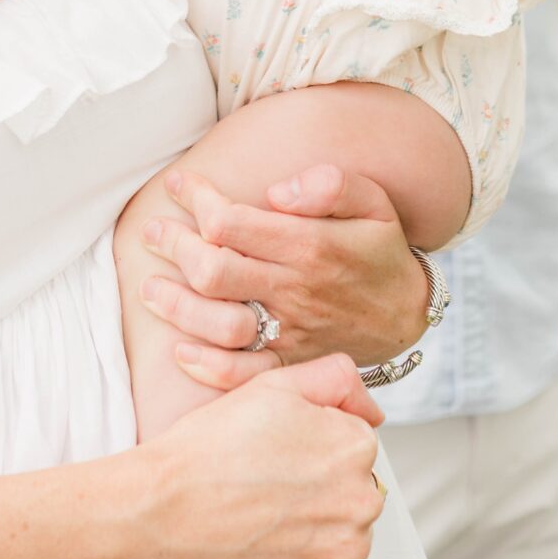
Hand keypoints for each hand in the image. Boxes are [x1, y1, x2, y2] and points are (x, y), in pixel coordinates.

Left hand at [137, 164, 432, 387]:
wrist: (407, 314)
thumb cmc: (380, 249)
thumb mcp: (372, 201)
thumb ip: (330, 185)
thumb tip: (275, 192)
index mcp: (310, 245)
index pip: (232, 221)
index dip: (197, 199)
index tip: (179, 184)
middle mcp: (294, 291)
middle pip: (214, 269)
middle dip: (174, 246)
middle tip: (153, 230)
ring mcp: (290, 333)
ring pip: (218, 323)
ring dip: (176, 305)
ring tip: (149, 286)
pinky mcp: (290, 364)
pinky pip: (244, 375)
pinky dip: (208, 368)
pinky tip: (180, 350)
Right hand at [144, 355, 385, 558]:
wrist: (165, 512)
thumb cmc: (211, 447)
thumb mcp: (271, 387)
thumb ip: (333, 379)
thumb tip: (371, 408)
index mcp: (355, 445)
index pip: (353, 447)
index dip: (313, 450)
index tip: (278, 460)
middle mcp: (363, 498)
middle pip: (354, 492)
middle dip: (322, 491)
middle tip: (268, 492)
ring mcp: (349, 549)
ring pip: (350, 535)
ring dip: (322, 531)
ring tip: (268, 523)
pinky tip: (282, 554)